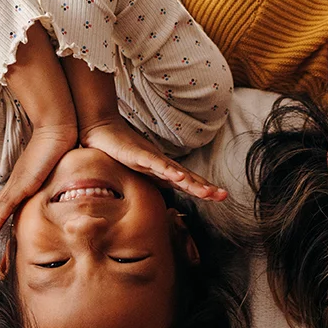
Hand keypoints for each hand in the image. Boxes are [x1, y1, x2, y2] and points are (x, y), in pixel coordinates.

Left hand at [0, 124, 78, 248]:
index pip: (2, 206)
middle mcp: (15, 185)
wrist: (57, 128)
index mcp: (20, 183)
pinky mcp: (24, 183)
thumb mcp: (54, 170)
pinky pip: (8, 204)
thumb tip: (59, 190)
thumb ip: (52, 181)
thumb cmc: (58, 146)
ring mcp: (18, 185)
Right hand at [80, 117, 227, 202]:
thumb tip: (164, 189)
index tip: (221, 196)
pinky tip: (179, 178)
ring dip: (192, 183)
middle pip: (187, 179)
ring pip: (176, 173)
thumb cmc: (122, 152)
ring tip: (207, 192)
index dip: (204, 189)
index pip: (187, 182)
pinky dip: (168, 171)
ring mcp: (152, 160)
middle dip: (205, 188)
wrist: (104, 131)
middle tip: (223, 195)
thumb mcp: (140, 170)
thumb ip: (152, 180)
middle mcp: (162, 165)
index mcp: (163, 171)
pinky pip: (155, 165)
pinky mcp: (139, 156)